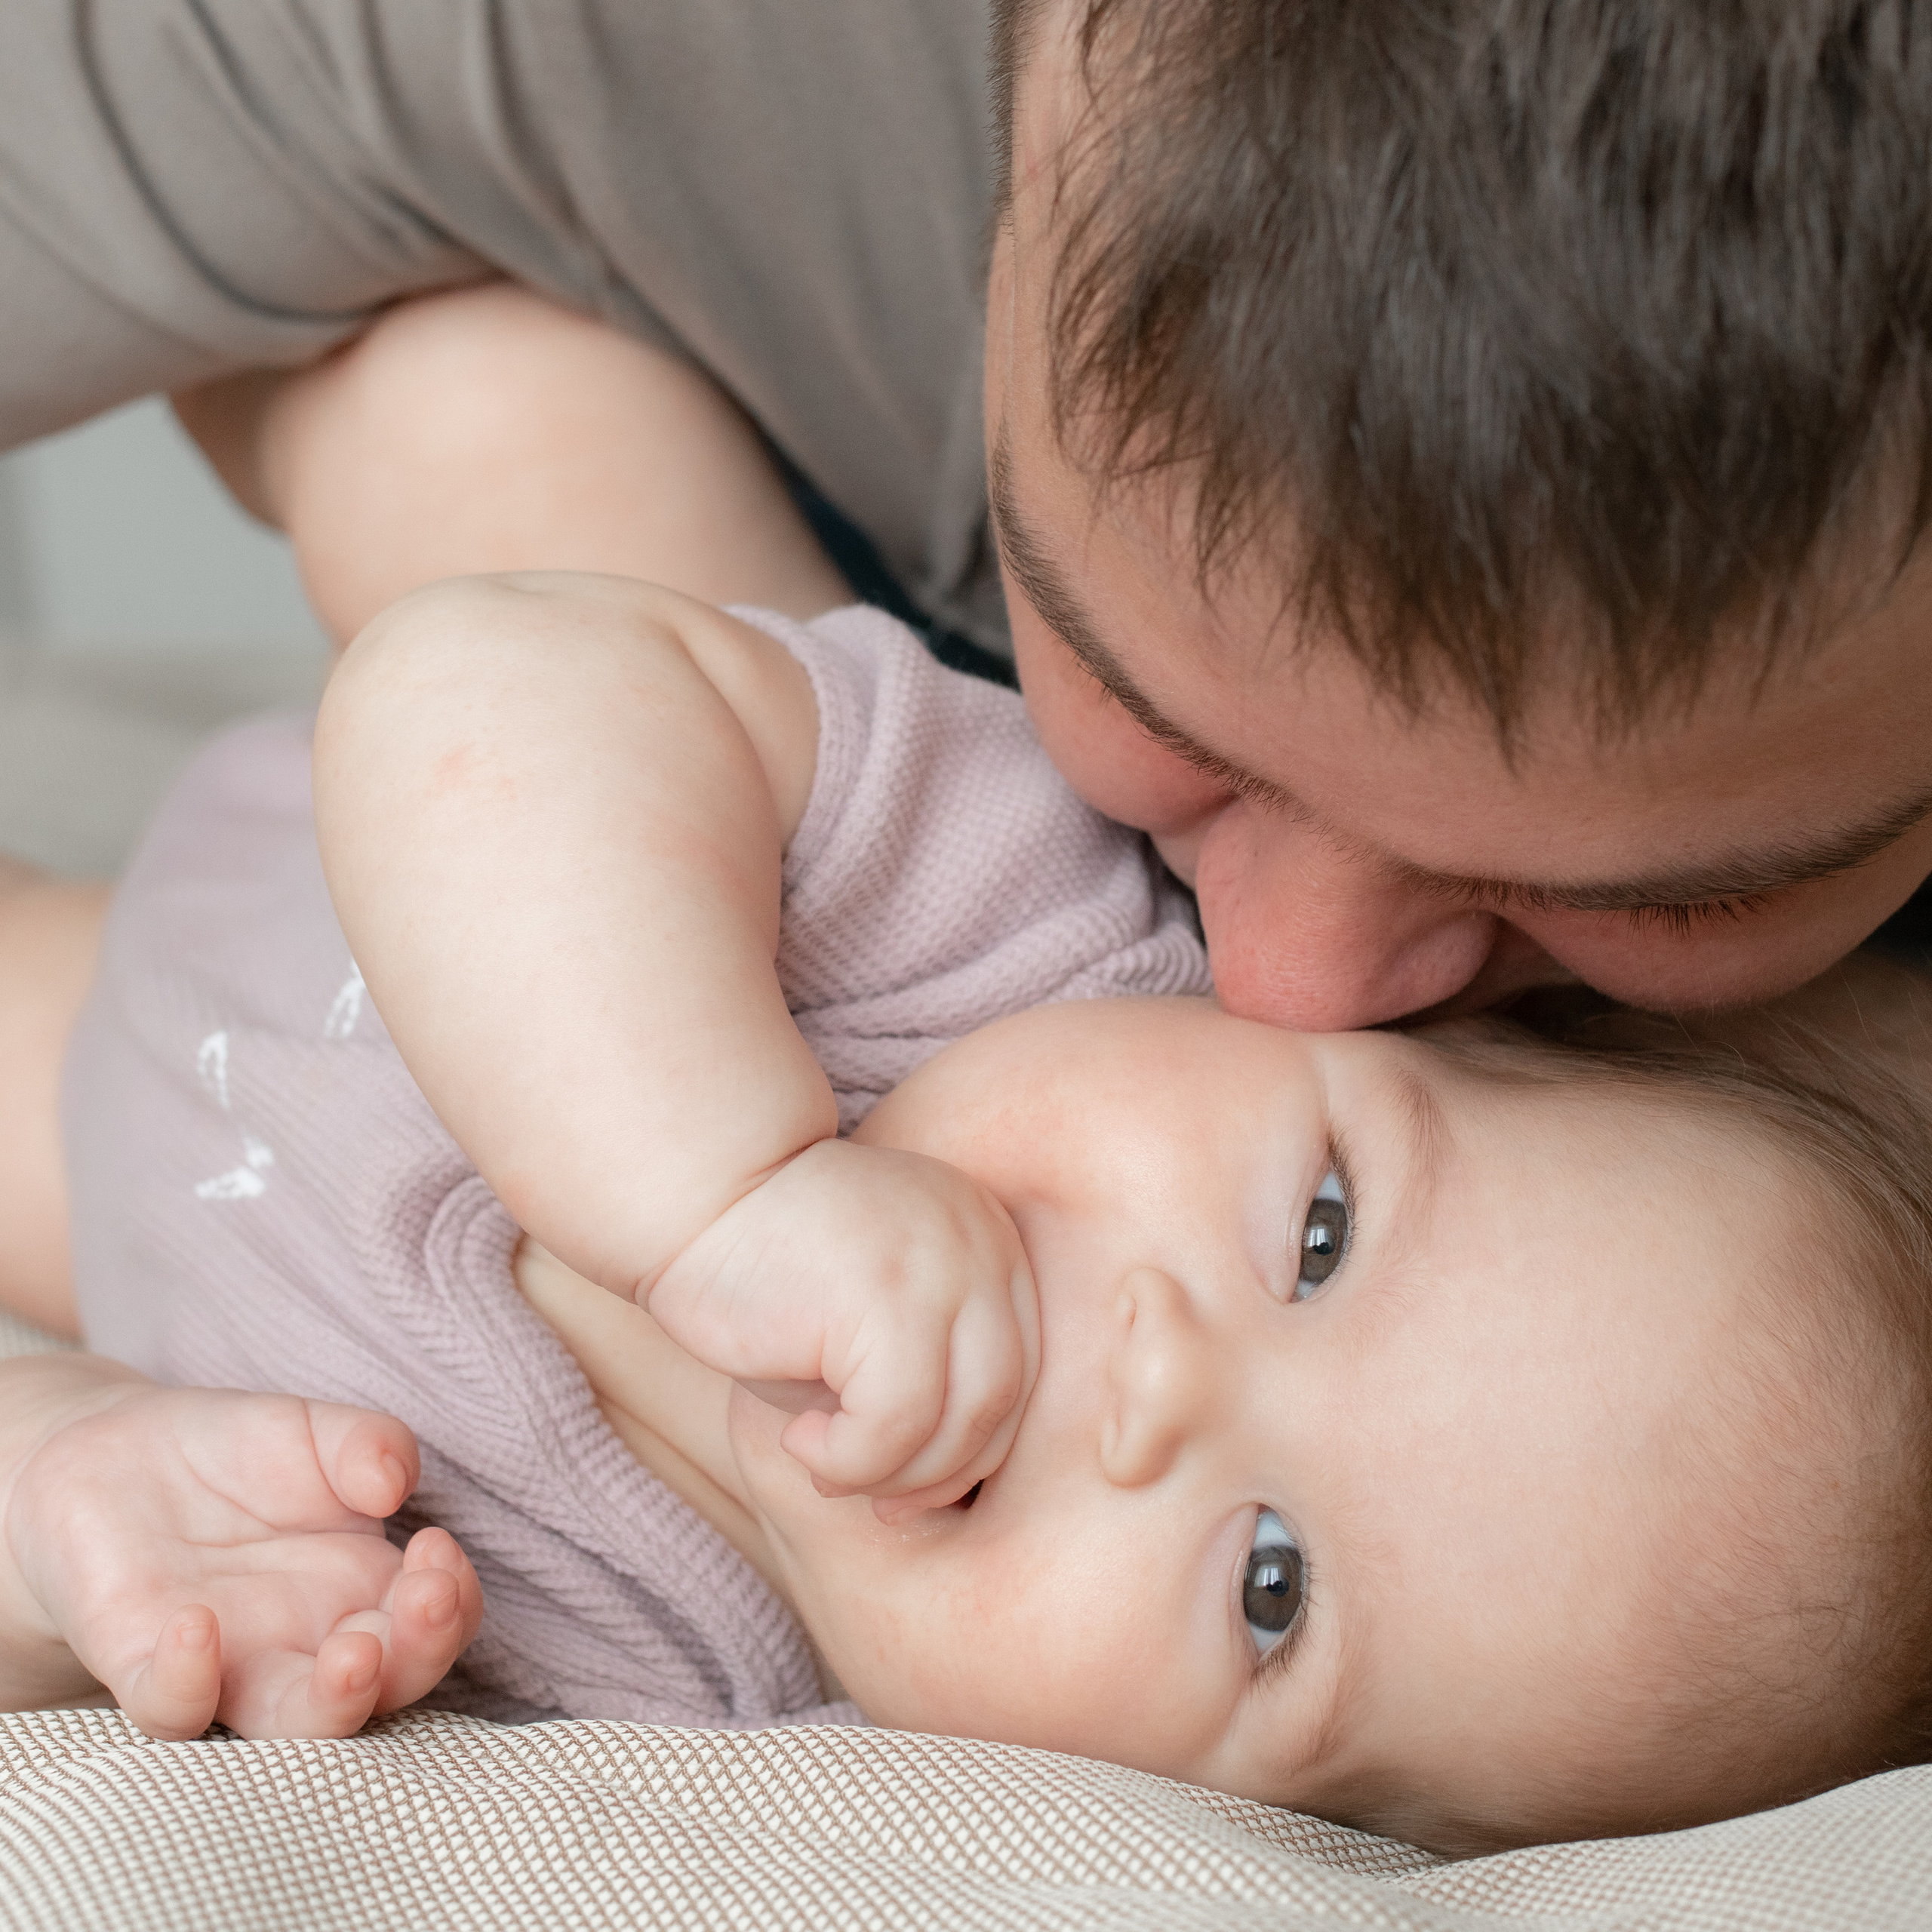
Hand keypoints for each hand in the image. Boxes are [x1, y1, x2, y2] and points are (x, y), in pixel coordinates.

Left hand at [4, 1385, 481, 1739]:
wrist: (109, 1457)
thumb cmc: (230, 1453)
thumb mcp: (313, 1430)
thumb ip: (368, 1443)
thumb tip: (394, 1485)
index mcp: (363, 1590)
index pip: (435, 1624)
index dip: (454, 1602)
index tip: (437, 1545)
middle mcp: (308, 1643)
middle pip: (389, 1686)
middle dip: (422, 1652)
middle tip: (427, 1596)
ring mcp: (231, 1665)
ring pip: (294, 1723)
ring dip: (338, 1703)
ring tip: (354, 1656)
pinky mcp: (144, 1666)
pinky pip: (170, 1708)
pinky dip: (186, 1683)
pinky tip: (196, 1624)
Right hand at [649, 1139, 1039, 1520]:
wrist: (693, 1192)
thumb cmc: (768, 1270)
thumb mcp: (869, 1326)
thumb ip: (924, 1385)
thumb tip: (940, 1497)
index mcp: (992, 1242)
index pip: (1021, 1374)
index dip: (971, 1450)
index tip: (904, 1490)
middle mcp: (985, 1246)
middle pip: (1006, 1402)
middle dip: (939, 1476)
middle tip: (875, 1503)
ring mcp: (946, 1265)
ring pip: (964, 1422)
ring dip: (891, 1475)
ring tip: (822, 1464)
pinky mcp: (892, 1297)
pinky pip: (899, 1424)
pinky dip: (849, 1459)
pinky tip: (798, 1439)